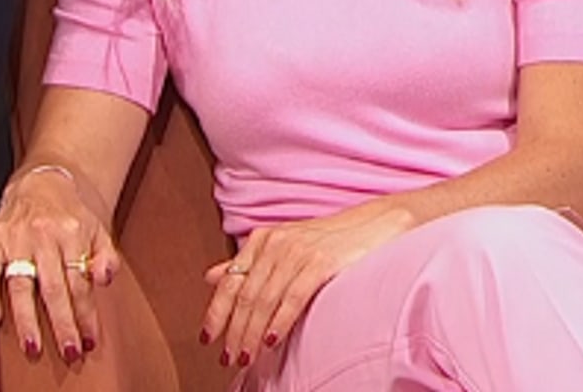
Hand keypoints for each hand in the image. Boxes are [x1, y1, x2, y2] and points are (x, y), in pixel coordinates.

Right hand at [0, 168, 121, 364]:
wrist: (41, 181)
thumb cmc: (69, 212)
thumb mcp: (98, 230)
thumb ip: (106, 256)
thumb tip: (103, 278)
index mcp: (71, 232)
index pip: (79, 282)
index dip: (85, 315)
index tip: (88, 340)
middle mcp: (42, 234)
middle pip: (53, 287)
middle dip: (61, 323)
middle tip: (67, 350)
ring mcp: (15, 237)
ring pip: (21, 284)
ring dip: (26, 318)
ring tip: (32, 345)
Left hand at [200, 200, 415, 368]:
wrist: (375, 225)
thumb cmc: (329, 242)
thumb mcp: (284, 249)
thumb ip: (248, 264)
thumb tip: (211, 278)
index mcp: (261, 240)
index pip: (230, 282)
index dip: (215, 313)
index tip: (207, 339)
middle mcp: (274, 243)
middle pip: (245, 295)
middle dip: (233, 331)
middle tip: (228, 357)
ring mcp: (296, 251)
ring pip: (264, 300)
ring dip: (251, 333)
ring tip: (246, 357)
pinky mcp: (319, 261)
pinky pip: (292, 297)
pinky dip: (279, 322)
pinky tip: (270, 341)